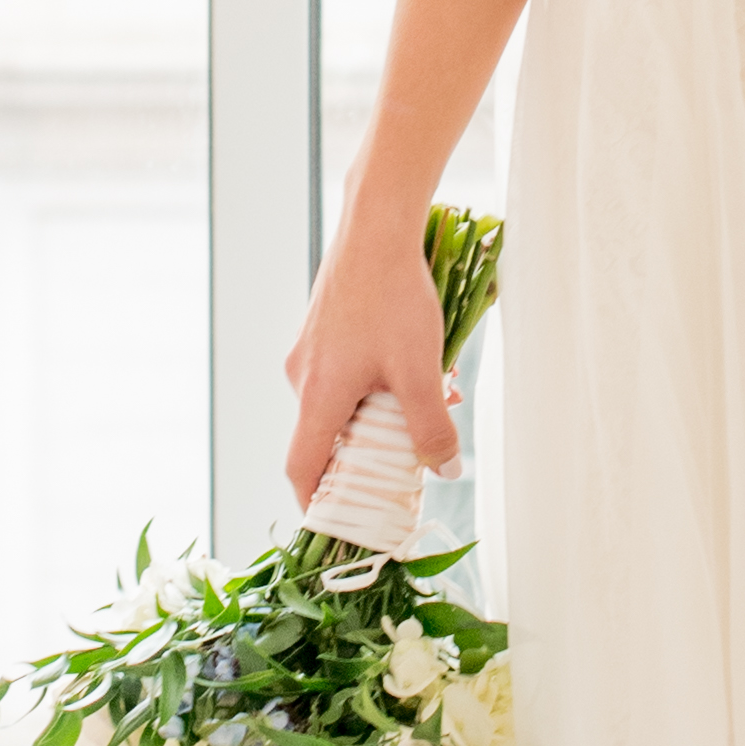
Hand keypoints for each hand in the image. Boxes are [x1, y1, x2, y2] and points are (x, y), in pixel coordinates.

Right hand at [283, 205, 461, 509]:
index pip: (301, 467)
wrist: (377, 226)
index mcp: (319, 395)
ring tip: (428, 398)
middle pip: (325, 435)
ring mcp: (310, 348)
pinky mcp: (323, 326)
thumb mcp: (420, 371)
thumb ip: (430, 426)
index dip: (315, 500)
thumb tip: (443, 469)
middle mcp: (303, 375)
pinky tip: (414, 363)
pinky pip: (344, 370)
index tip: (336, 519)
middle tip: (404, 460)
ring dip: (377, 411)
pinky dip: (374, 381)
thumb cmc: (394, 297)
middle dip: (365, 453)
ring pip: (340, 399)